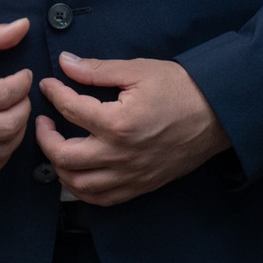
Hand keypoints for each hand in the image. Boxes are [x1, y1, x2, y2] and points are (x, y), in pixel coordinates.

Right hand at [0, 18, 32, 179]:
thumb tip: (24, 25)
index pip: (4, 94)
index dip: (23, 83)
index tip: (22, 76)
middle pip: (8, 126)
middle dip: (24, 108)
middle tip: (19, 97)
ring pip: (2, 150)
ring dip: (17, 131)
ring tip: (11, 113)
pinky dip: (2, 153)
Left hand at [33, 53, 228, 205]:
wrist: (218, 114)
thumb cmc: (182, 88)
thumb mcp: (139, 70)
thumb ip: (98, 70)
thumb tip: (65, 63)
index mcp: (118, 122)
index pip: (70, 109)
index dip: (53, 94)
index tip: (48, 85)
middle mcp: (120, 154)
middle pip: (63, 156)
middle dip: (45, 137)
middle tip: (44, 121)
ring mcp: (129, 175)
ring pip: (78, 184)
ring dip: (60, 167)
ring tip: (58, 147)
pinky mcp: (139, 186)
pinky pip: (101, 199)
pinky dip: (82, 189)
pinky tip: (78, 173)